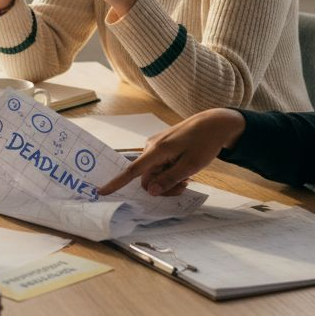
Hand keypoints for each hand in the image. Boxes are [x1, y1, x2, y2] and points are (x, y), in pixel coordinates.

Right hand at [97, 108, 245, 195]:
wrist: (213, 123)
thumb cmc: (204, 143)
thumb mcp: (191, 166)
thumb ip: (169, 179)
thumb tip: (149, 191)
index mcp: (157, 151)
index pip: (132, 171)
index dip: (117, 183)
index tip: (101, 191)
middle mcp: (151, 147)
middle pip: (147, 177)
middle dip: (163, 187)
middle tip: (185, 186)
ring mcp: (155, 145)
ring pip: (154, 173)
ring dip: (168, 180)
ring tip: (188, 177)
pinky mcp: (161, 145)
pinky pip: (158, 165)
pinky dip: (169, 171)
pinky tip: (184, 169)